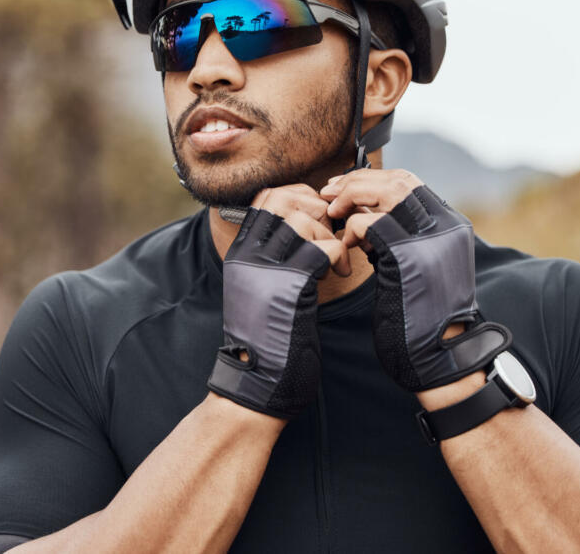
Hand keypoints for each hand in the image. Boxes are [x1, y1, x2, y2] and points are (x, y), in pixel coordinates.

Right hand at [207, 185, 347, 418]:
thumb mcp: (262, 289)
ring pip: (302, 220)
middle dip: (316, 208)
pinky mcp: (288, 288)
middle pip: (281, 199)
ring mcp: (265, 270)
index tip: (318, 216)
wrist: (257, 383)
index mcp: (241, 254)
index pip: (265, 198)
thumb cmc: (269, 340)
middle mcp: (248, 257)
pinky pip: (320, 249)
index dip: (298, 196)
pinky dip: (337, 255)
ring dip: (329, 234)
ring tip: (336, 258)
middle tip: (330, 233)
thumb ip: (275, 258)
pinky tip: (338, 271)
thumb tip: (304, 229)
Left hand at [320, 170, 510, 390]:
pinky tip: (347, 246)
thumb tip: (362, 212)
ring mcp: (431, 241)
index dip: (372, 179)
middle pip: (398, 181)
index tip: (342, 187)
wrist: (439, 357)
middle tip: (328, 194)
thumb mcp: (415, 266)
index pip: (408, 182)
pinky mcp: (410, 258)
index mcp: (450, 226)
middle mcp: (446, 227)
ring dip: (353, 199)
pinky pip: (371, 224)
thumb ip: (397, 236)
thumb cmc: (420, 316)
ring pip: (387, 193)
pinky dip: (352, 229)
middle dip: (357, 183)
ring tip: (334, 214)